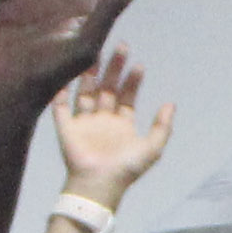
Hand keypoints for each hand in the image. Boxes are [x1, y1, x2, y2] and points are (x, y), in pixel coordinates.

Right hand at [51, 48, 169, 199]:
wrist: (99, 184)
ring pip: (86, 91)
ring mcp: (84, 122)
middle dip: (114, 69)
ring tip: (96, 52)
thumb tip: (170, 104)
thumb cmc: (126, 169)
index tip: (138, 65)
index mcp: (121, 124)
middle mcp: (102, 120)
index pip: (127, 96)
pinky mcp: (66, 127)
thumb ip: (162, 127)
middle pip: (107, 88)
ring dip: (90, 73)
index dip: (132, 81)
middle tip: (121, 47)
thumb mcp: (152, 148)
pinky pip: (60, 106)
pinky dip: (60, 91)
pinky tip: (66, 73)